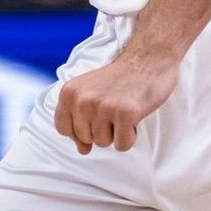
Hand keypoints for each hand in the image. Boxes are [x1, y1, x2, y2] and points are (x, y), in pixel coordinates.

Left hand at [53, 53, 178, 154]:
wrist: (147, 60)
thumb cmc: (118, 80)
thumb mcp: (90, 94)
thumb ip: (80, 121)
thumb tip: (81, 150)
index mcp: (69, 93)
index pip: (63, 129)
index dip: (79, 129)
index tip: (93, 117)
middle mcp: (82, 100)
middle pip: (85, 139)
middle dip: (101, 129)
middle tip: (113, 108)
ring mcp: (103, 107)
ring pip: (103, 143)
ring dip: (116, 132)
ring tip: (122, 110)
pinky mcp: (125, 114)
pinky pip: (122, 145)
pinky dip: (130, 136)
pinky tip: (133, 116)